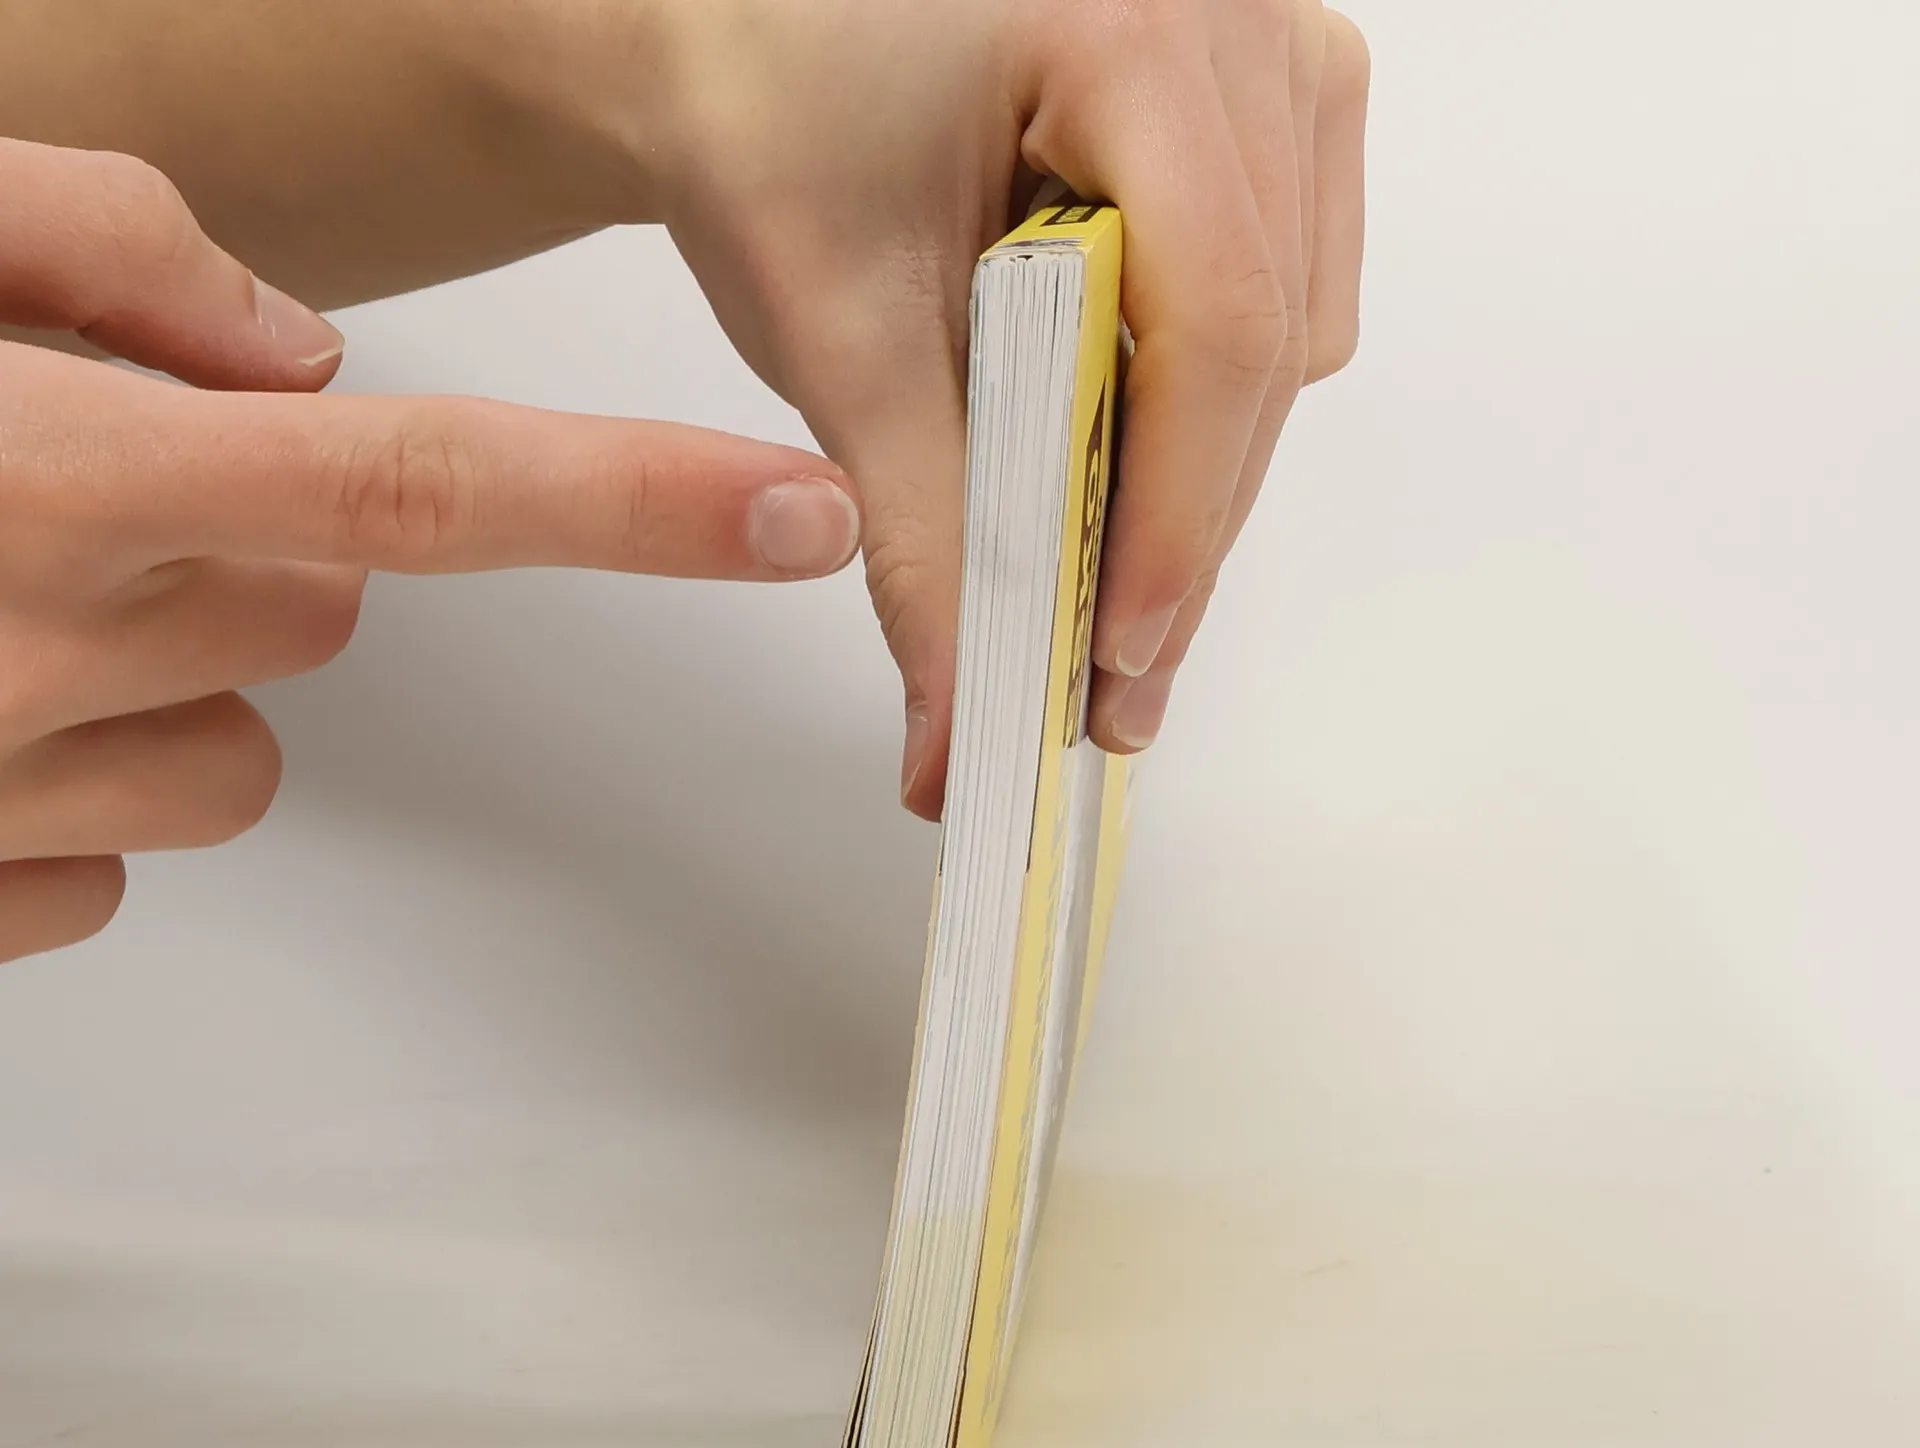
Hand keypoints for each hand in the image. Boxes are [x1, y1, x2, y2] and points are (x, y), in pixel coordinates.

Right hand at [0, 137, 859, 964]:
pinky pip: (120, 855)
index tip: (795, 515)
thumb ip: (100, 246)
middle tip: (83, 485)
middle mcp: (57, 648)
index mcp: (61, 472)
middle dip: (263, 544)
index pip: (420, 486)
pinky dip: (78, 783)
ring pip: (241, 749)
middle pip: (328, 606)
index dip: (632, 502)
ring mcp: (15, 791)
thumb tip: (292, 348)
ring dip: (178, 671)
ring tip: (9, 596)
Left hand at [626, 0, 1368, 814]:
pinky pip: (1291, 280)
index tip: (1115, 653)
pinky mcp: (1263, 91)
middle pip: (1266, 343)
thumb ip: (922, 540)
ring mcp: (1266, 46)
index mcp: (1131, 28)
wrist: (737, 34)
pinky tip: (1126, 442)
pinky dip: (1210, 390)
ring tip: (1107, 576)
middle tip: (1110, 682)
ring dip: (1203, 470)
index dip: (1178, 518)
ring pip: (1292, 327)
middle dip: (1184, 531)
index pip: (1217, 324)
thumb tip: (960, 731)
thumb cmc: (768, 122)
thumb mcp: (839, 334)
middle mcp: (1234, 17)